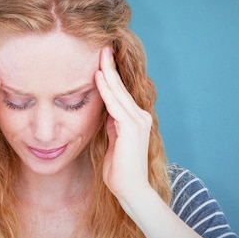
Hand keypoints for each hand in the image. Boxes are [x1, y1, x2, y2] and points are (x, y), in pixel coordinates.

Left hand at [94, 47, 152, 200]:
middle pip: (121, 88)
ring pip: (118, 92)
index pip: (121, 94)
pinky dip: (106, 89)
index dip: (111, 76)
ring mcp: (138, 121)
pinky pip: (115, 104)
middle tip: (102, 47)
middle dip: (110, 67)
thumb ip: (112, 126)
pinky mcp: (131, 127)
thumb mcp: (113, 142)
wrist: (131, 189)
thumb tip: (106, 112)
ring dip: (108, 72)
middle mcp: (140, 117)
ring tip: (100, 55)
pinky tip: (98, 77)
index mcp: (136, 120)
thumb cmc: (120, 171)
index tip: (102, 60)